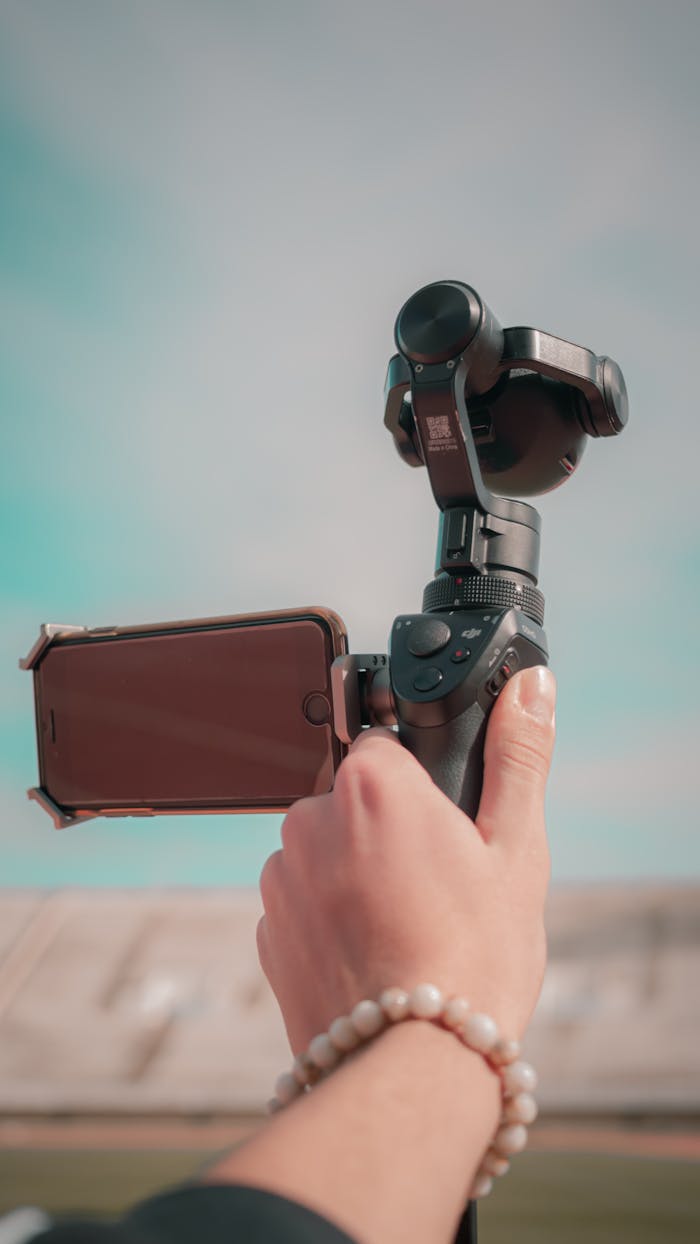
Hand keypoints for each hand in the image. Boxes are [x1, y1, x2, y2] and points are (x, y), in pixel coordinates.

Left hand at [258, 666, 555, 1052]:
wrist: (411, 1067)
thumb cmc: (472, 959)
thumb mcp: (516, 850)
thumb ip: (518, 757)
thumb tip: (531, 689)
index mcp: (370, 784)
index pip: (385, 748)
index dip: (420, 786)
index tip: (446, 829)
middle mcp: (310, 821)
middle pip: (353, 800)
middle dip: (388, 830)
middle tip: (435, 886)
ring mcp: (279, 879)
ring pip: (326, 853)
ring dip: (355, 876)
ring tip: (407, 929)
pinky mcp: (267, 933)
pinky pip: (303, 905)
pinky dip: (331, 920)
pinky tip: (375, 956)